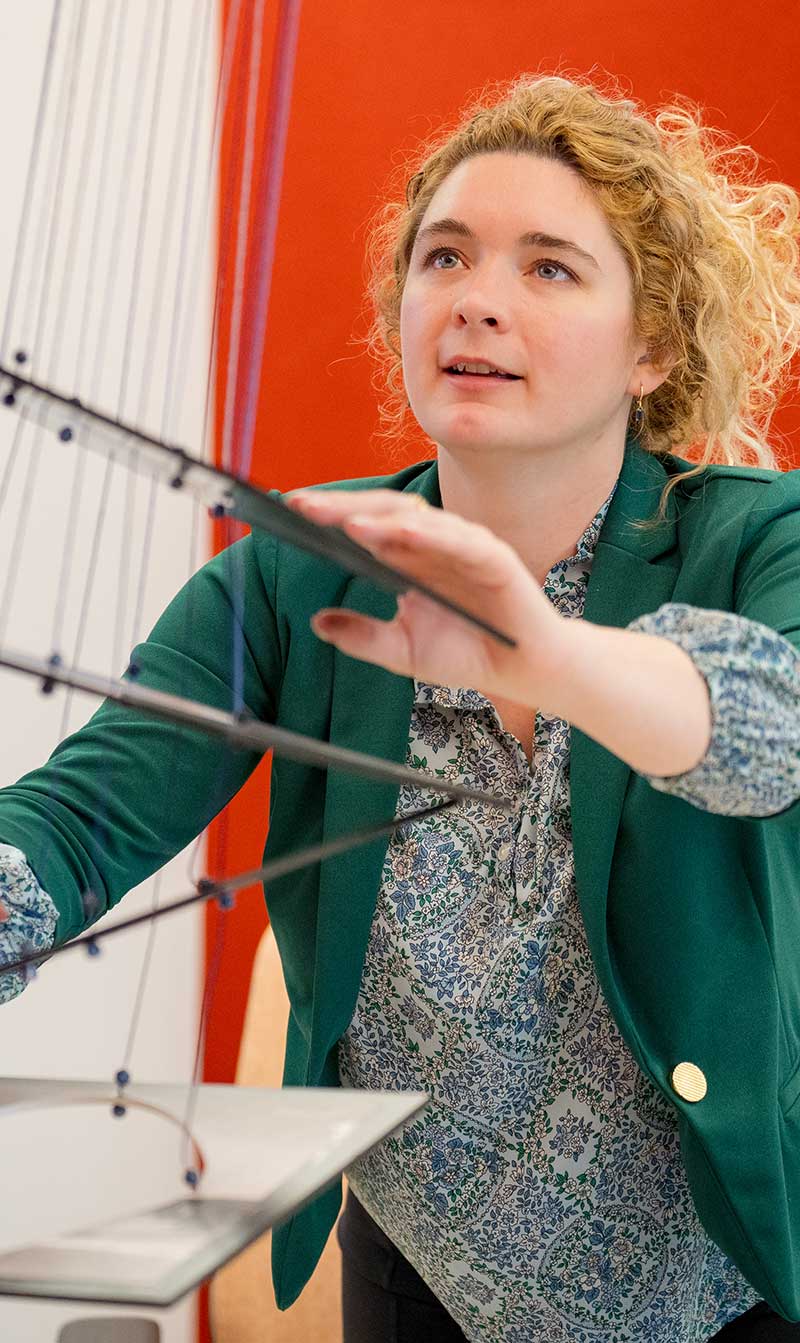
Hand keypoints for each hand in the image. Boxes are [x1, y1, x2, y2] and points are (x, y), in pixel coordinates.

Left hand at [286, 489, 572, 709]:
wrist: (524, 671)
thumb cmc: (469, 652)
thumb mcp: (402, 651)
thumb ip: (362, 637)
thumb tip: (316, 623)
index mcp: (411, 557)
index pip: (365, 524)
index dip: (329, 515)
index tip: (289, 509)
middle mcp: (435, 543)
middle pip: (383, 513)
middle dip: (342, 507)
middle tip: (300, 505)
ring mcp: (464, 545)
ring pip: (418, 519)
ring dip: (380, 518)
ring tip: (345, 522)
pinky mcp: (493, 556)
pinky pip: (458, 539)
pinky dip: (428, 533)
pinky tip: (399, 532)